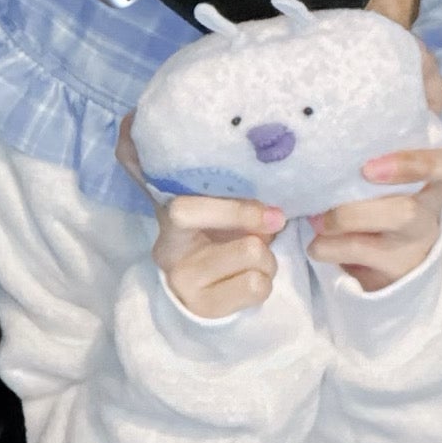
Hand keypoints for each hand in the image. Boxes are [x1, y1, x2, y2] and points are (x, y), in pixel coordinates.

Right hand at [118, 113, 282, 321]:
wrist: (202, 298)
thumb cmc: (217, 239)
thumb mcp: (215, 205)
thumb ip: (221, 178)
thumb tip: (209, 134)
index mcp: (167, 215)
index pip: (181, 204)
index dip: (229, 203)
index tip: (268, 207)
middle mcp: (167, 249)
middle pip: (204, 221)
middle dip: (247, 218)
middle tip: (275, 220)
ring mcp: (183, 280)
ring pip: (251, 255)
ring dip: (266, 257)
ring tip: (254, 256)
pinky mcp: (203, 307)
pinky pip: (256, 286)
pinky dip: (264, 282)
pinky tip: (250, 279)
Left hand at [306, 42, 441, 292]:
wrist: (377, 258)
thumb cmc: (373, 190)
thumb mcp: (377, 153)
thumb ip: (374, 113)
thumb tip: (359, 38)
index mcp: (434, 168)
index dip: (428, 152)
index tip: (381, 152)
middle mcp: (434, 198)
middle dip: (408, 165)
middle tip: (363, 170)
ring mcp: (417, 233)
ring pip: (399, 216)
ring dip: (349, 213)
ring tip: (316, 215)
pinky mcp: (396, 263)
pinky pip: (363, 253)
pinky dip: (331, 246)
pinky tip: (314, 242)